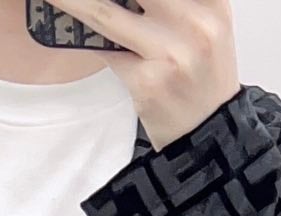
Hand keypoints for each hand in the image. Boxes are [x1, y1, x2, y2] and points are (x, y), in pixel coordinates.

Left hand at [51, 0, 240, 151]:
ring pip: (107, 11)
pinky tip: (70, 27)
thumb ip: (173, 0)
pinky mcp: (149, 82)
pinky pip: (106, 50)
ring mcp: (172, 52)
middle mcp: (197, 20)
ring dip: (72, 1)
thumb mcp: (203, 24)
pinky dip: (85, 38)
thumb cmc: (199, 75)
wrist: (210, 136)